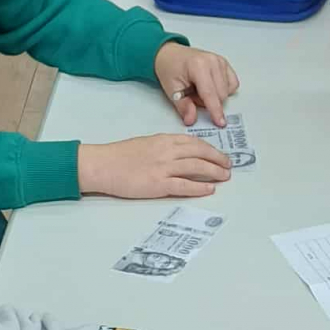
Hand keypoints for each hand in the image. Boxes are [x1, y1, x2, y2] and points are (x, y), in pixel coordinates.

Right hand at [77, 134, 230, 199]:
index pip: (193, 142)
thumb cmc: (118, 156)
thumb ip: (163, 148)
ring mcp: (163, 168)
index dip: (209, 148)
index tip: (218, 154)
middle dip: (217, 159)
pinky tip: (210, 189)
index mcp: (163, 140)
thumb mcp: (145, 144)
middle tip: (228, 165)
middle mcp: (166, 151)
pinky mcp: (158, 184)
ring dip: (214, 172)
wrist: (102, 165)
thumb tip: (179, 154)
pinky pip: (184, 185)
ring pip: (196, 167)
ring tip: (224, 176)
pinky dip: (200, 187)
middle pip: (199, 153)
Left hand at [155, 41, 239, 127]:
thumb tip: (191, 119)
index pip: (210, 93)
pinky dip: (223, 90)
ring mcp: (220, 62)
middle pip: (220, 95)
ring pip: (226, 92)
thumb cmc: (171, 68)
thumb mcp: (171, 90)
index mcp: (198, 66)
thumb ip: (183, 106)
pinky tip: (211, 86)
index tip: (220, 122)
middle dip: (207, 102)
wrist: (171, 55)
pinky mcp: (225, 64)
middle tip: (193, 94)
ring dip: (214, 96)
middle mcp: (212, 61)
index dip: (215, 110)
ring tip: (200, 88)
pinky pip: (232, 84)